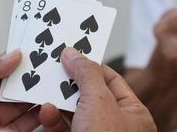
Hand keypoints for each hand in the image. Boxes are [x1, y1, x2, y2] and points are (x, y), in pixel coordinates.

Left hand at [0, 50, 40, 131]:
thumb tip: (11, 57)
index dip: (12, 63)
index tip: (28, 55)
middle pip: (10, 90)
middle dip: (26, 79)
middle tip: (40, 69)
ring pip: (20, 107)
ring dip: (33, 96)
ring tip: (46, 85)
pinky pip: (24, 126)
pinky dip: (36, 116)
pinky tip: (42, 105)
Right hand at [39, 48, 155, 131]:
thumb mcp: (99, 102)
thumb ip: (86, 74)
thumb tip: (73, 52)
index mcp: (132, 112)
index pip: (110, 79)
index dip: (90, 64)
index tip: (72, 53)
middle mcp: (115, 125)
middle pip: (89, 93)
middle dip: (69, 81)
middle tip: (53, 66)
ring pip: (73, 111)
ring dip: (57, 100)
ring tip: (44, 85)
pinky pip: (63, 128)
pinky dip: (53, 120)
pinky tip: (46, 111)